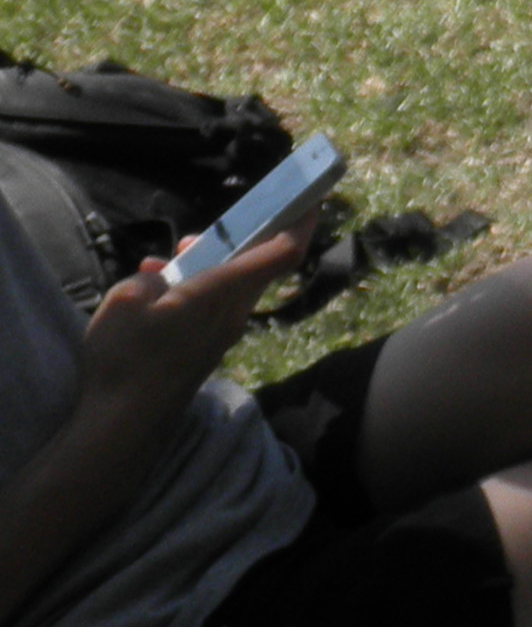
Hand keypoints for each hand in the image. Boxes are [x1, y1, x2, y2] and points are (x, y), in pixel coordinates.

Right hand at [81, 231, 304, 425]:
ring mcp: (220, 337)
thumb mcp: (127, 299)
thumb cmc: (125, 358)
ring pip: (227, 288)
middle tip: (189, 241)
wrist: (121, 428)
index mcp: (223, 292)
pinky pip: (209, 311)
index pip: (282, 252)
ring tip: (159, 267)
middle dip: (232, 243)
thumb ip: (153, 278)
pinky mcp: (204, 354)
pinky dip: (189, 296)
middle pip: (253, 266)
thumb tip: (165, 279)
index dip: (302, 222)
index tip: (314, 198)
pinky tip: (151, 299)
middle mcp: (233, 313)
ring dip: (203, 270)